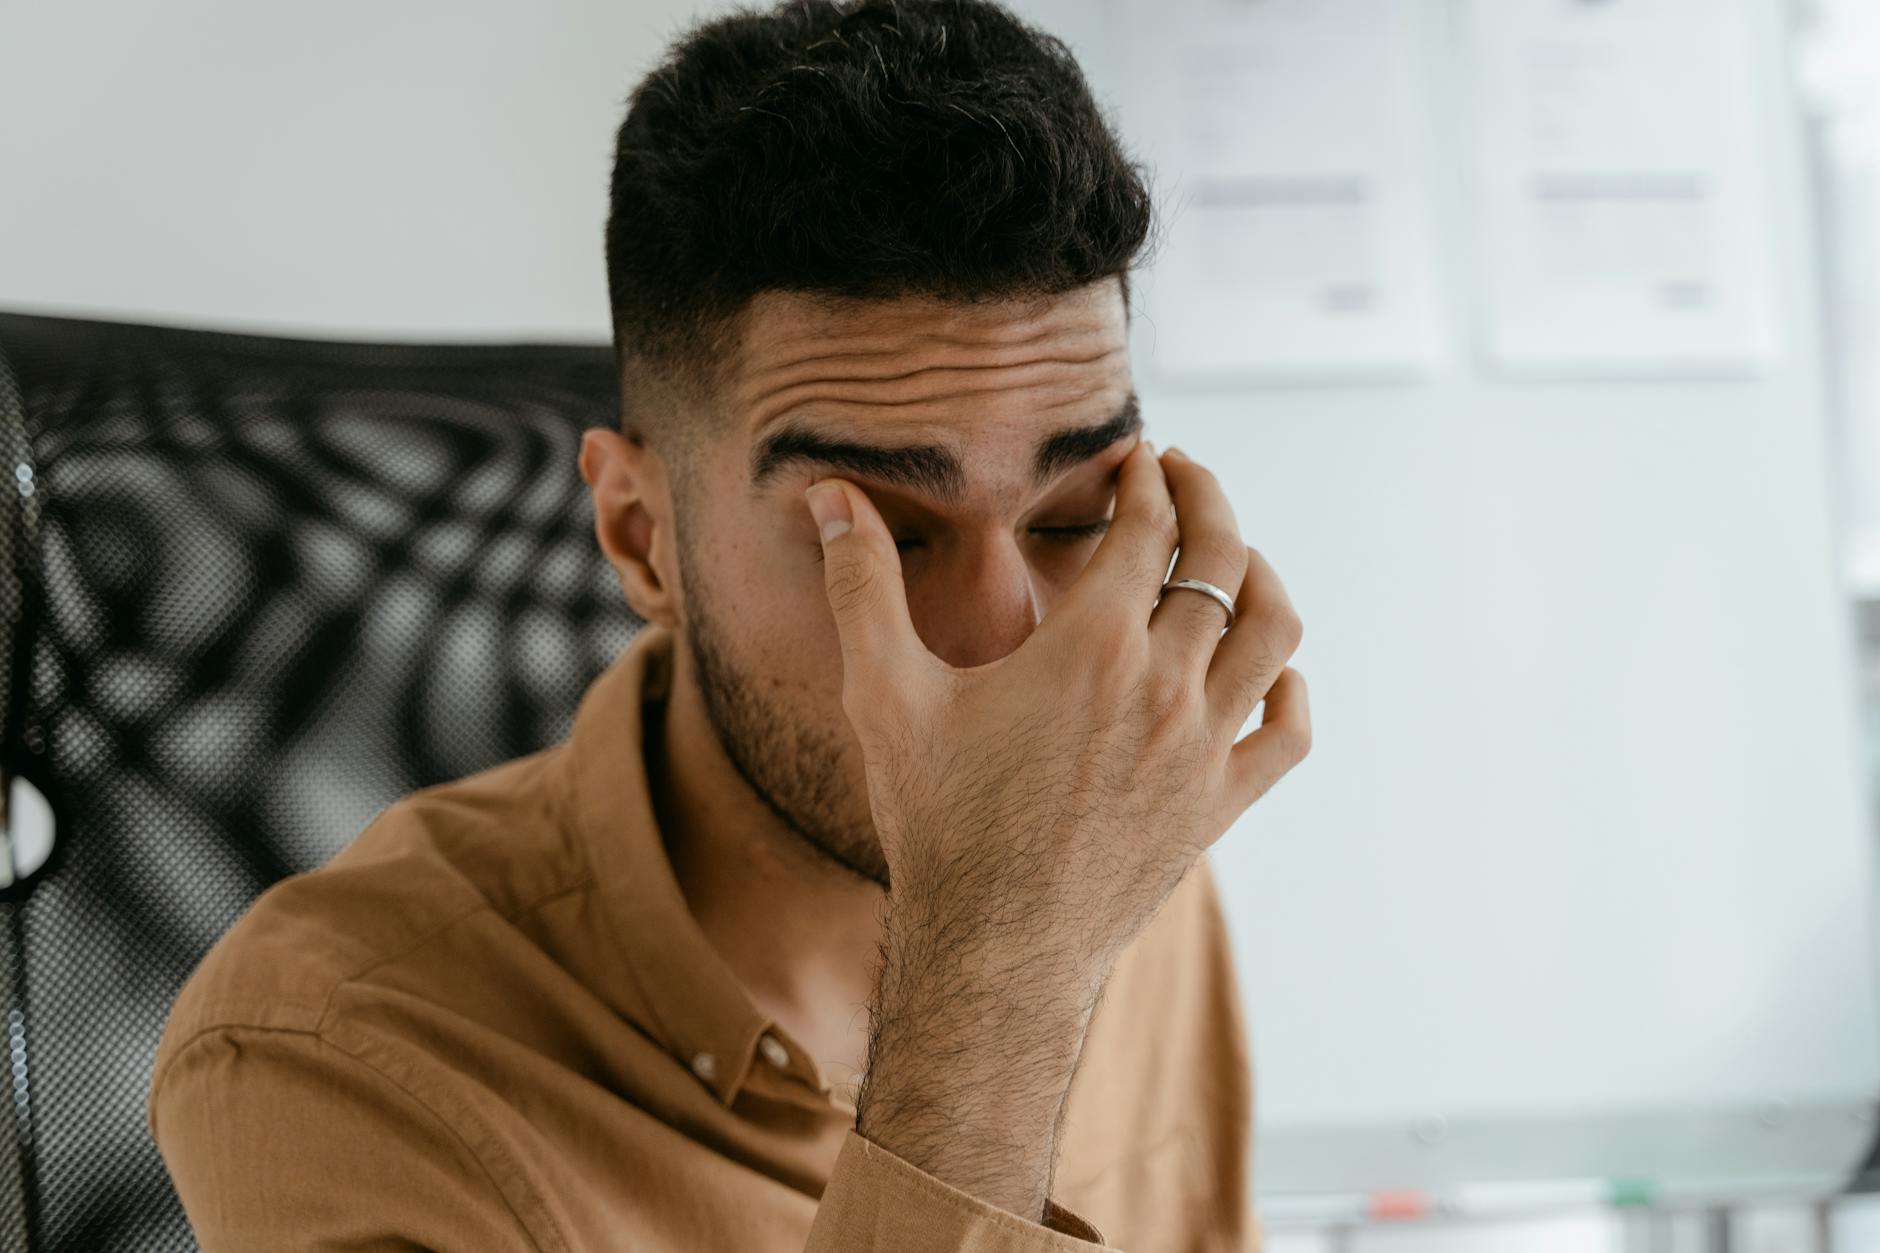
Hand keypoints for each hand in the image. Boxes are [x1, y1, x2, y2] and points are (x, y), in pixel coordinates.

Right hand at [801, 438, 1308, 1222]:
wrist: (992, 949)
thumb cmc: (936, 822)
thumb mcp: (884, 694)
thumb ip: (862, 584)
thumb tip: (828, 496)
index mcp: (1091, 646)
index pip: (1149, 526)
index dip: (1147, 479)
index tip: (1138, 458)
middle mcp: (1166, 686)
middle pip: (1223, 558)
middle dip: (1209, 500)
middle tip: (1186, 477)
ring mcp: (1203, 749)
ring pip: (1274, 633)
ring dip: (1260, 575)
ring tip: (1231, 557)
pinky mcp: (1219, 806)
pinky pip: (1289, 731)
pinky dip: (1290, 687)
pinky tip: (1266, 674)